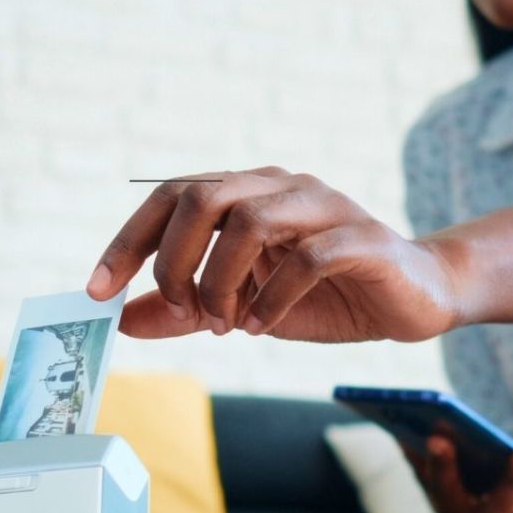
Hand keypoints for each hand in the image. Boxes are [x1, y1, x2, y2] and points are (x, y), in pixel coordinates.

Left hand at [86, 167, 459, 342]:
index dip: (128, 241)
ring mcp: (325, 208)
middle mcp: (283, 187)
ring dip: (222, 281)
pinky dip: (272, 298)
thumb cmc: (330, 297)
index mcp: (250, 193)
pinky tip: (261, 325)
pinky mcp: (362, 240)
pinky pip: (306, 259)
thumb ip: (187, 311)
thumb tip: (125, 321)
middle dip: (175, 261)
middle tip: (182, 310)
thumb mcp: (244, 307)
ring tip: (224, 323)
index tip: (96, 291)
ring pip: (250, 220)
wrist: (416, 298)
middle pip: (202, 196)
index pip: (172, 196)